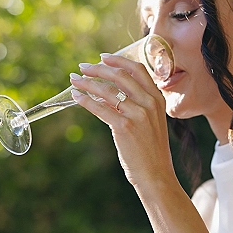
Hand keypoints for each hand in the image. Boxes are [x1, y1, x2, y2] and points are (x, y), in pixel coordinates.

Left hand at [69, 53, 176, 189]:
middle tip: (83, 67)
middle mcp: (149, 103)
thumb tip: (108, 93)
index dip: (118, 61)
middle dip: (98, 68)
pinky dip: (85, 100)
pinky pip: (99, 108)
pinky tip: (76, 97)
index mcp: (158, 99)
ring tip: (74, 80)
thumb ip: (137, 105)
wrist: (156, 174)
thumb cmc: (151, 151)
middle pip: (120, 76)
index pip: (137, 70)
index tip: (102, 57)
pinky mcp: (124, 127)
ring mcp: (137, 114)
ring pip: (107, 90)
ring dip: (87, 83)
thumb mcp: (152, 122)